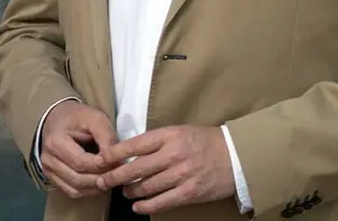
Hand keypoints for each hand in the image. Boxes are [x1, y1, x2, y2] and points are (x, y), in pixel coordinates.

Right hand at [40, 101, 118, 198]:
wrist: (58, 117)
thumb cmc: (78, 117)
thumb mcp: (95, 118)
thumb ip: (106, 137)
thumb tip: (115, 159)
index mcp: (56, 142)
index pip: (82, 162)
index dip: (102, 166)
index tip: (119, 162)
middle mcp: (48, 160)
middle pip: (78, 179)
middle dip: (101, 179)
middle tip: (120, 174)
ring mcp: (48, 171)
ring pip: (75, 189)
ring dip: (96, 188)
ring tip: (112, 179)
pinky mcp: (52, 178)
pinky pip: (72, 192)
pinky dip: (88, 191)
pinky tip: (100, 184)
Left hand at [96, 125, 234, 214]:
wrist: (236, 155)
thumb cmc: (206, 141)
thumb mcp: (181, 132)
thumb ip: (158, 141)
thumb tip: (131, 153)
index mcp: (170, 135)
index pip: (134, 145)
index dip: (114, 153)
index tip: (101, 159)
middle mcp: (174, 154)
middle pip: (135, 168)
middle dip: (114, 176)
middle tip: (103, 181)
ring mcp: (181, 174)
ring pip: (146, 187)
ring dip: (131, 191)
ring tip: (125, 191)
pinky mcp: (190, 192)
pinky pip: (162, 202)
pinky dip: (146, 205)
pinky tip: (138, 206)